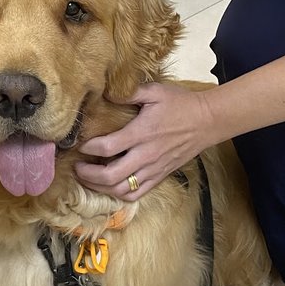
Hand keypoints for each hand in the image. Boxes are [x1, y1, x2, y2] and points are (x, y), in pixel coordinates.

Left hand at [75, 83, 215, 198]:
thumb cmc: (180, 104)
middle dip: (88, 175)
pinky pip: (137, 194)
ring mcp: (154, 169)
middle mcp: (146, 155)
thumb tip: (106, 93)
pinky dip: (120, 194)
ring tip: (89, 179)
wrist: (207, 121)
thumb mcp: (155, 91)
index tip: (80, 145)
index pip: (107, 148)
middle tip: (77, 168)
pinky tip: (110, 187)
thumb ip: (129, 93)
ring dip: (100, 188)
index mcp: (142, 133)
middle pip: (110, 176)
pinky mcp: (161, 176)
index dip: (88, 148)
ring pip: (121, 190)